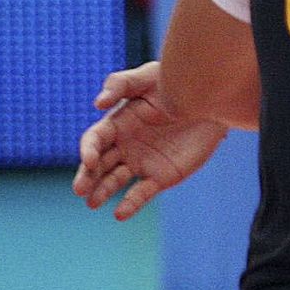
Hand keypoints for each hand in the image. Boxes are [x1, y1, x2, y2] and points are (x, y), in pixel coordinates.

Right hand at [73, 61, 227, 219]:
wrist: (210, 99)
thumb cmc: (176, 82)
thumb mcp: (148, 76)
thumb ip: (121, 84)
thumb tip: (97, 103)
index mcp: (118, 124)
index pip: (94, 141)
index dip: (88, 150)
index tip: (89, 160)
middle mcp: (125, 146)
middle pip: (99, 165)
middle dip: (87, 177)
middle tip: (79, 189)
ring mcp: (142, 162)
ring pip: (115, 180)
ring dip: (102, 191)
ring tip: (92, 202)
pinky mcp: (161, 176)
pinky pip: (141, 193)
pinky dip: (130, 204)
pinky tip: (120, 213)